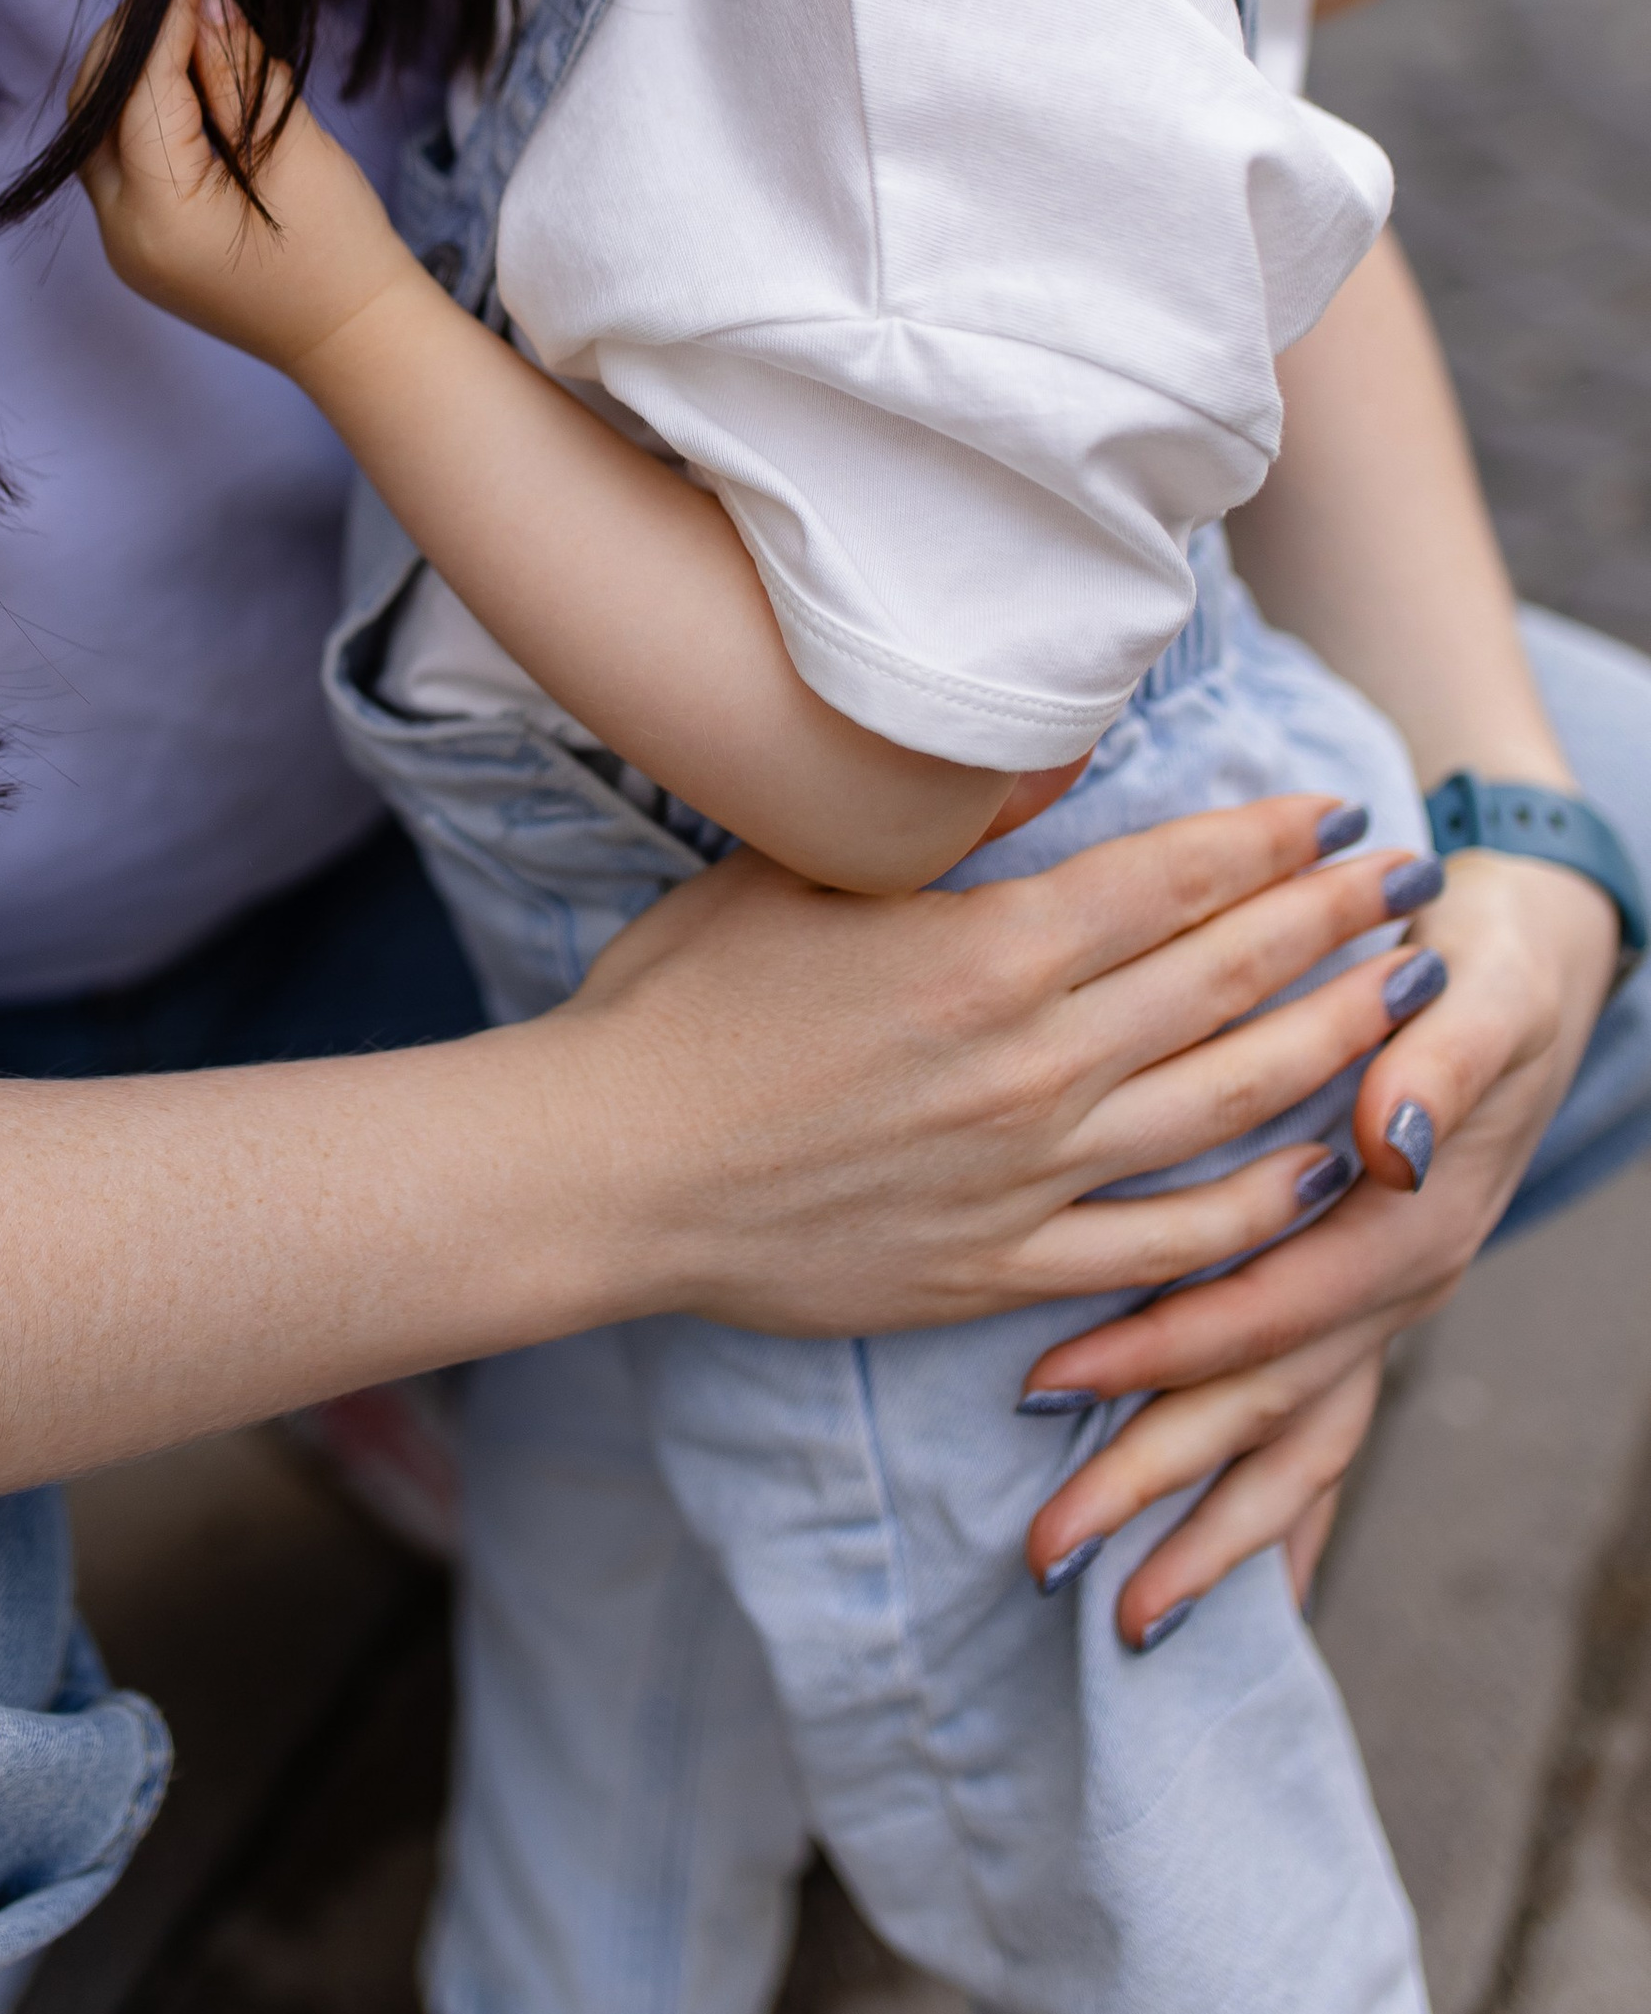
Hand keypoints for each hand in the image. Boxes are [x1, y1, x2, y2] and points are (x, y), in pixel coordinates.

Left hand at [75, 0, 415, 375]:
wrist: (355, 338)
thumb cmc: (341, 251)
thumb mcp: (295, 148)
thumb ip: (238, 74)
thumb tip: (203, 4)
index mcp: (161, 214)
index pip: (140, 87)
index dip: (165, 13)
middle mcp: (122, 233)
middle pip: (95, 107)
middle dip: (135, 35)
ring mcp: (123, 242)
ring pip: (97, 129)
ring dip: (134, 68)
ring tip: (190, 17)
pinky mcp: (139, 240)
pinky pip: (119, 157)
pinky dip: (142, 108)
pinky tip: (186, 73)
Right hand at [551, 795, 1457, 1336]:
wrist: (609, 1169)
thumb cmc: (680, 1004)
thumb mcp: (794, 867)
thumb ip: (937, 814)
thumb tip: (1053, 748)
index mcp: (983, 952)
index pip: (1172, 880)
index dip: (1267, 842)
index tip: (1331, 813)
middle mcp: (1031, 1063)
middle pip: (1226, 981)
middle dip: (1331, 923)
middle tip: (1404, 882)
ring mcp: (1028, 1174)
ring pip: (1227, 1107)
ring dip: (1328, 1047)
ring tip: (1399, 1001)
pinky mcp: (1005, 1266)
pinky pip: (1168, 1243)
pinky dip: (1255, 1209)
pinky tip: (1316, 1171)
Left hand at [1017, 849, 1619, 1641]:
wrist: (1527, 960)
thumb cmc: (1479, 963)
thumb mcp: (1476, 993)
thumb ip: (1436, 1060)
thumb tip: (1390, 1137)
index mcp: (1404, 1219)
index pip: (1268, 1309)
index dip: (1162, 1350)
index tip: (1043, 1385)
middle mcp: (1394, 1285)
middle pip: (1266, 1409)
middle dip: (1156, 1489)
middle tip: (1046, 1552)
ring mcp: (1384, 1312)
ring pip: (1294, 1447)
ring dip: (1209, 1533)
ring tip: (1123, 1616)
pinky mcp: (1367, 1310)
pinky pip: (1324, 1439)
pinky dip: (1282, 1521)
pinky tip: (1244, 1596)